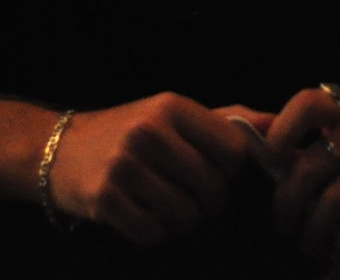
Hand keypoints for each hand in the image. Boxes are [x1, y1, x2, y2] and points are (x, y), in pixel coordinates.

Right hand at [45, 92, 254, 245]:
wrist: (59, 148)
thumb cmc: (130, 131)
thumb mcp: (175, 114)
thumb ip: (228, 119)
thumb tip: (280, 125)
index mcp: (171, 106)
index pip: (233, 150)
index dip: (230, 170)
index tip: (213, 171)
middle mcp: (148, 131)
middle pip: (213, 188)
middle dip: (209, 201)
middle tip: (190, 195)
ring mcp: (124, 166)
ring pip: (187, 215)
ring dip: (182, 220)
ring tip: (165, 204)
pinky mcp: (105, 198)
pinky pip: (154, 233)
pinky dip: (154, 232)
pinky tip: (142, 214)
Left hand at [266, 87, 339, 262]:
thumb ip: (331, 140)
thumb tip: (279, 169)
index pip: (306, 103)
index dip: (281, 131)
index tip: (270, 163)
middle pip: (311, 166)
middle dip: (289, 204)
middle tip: (285, 227)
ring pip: (336, 198)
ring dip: (317, 231)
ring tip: (312, 246)